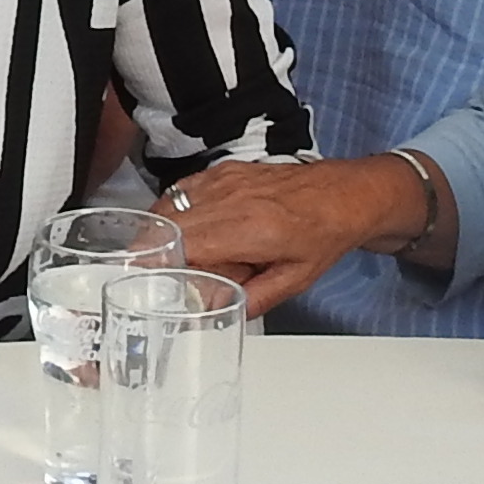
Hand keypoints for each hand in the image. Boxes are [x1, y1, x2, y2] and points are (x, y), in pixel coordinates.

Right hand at [161, 155, 432, 317]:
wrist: (344, 194)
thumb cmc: (323, 235)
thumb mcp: (295, 280)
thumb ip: (254, 298)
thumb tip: (217, 313)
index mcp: (251, 229)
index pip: (186, 244)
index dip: (157, 262)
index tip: (139, 280)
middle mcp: (233, 199)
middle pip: (168, 224)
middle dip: (149, 251)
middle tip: (143, 277)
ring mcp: (226, 180)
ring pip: (170, 205)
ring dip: (158, 231)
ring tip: (160, 257)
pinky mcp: (224, 170)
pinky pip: (182, 190)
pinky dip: (172, 210)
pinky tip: (179, 229)